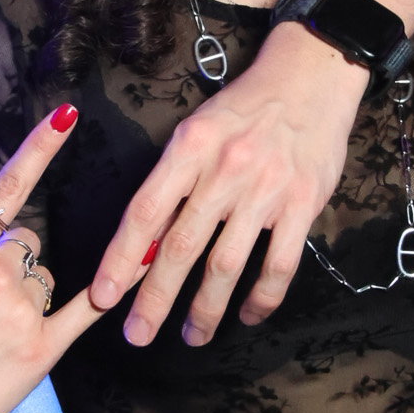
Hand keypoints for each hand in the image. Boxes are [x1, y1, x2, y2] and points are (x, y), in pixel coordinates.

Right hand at [0, 106, 118, 412]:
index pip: (4, 190)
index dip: (38, 149)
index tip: (67, 114)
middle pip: (27, 243)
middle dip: (12, 261)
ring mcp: (20, 314)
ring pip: (45, 277)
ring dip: (29, 293)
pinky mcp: (41, 350)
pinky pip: (85, 308)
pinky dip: (113, 287)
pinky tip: (146, 260)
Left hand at [90, 22, 368, 345]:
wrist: (311, 76)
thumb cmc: (245, 108)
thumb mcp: (197, 129)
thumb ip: (173, 181)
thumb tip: (142, 241)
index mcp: (189, 147)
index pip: (145, 211)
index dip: (121, 257)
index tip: (103, 295)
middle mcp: (224, 169)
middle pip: (181, 246)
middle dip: (155, 298)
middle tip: (137, 335)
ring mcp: (266, 189)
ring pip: (226, 264)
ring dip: (205, 309)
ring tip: (192, 336)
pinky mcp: (303, 204)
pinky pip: (278, 265)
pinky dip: (261, 298)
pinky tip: (247, 315)